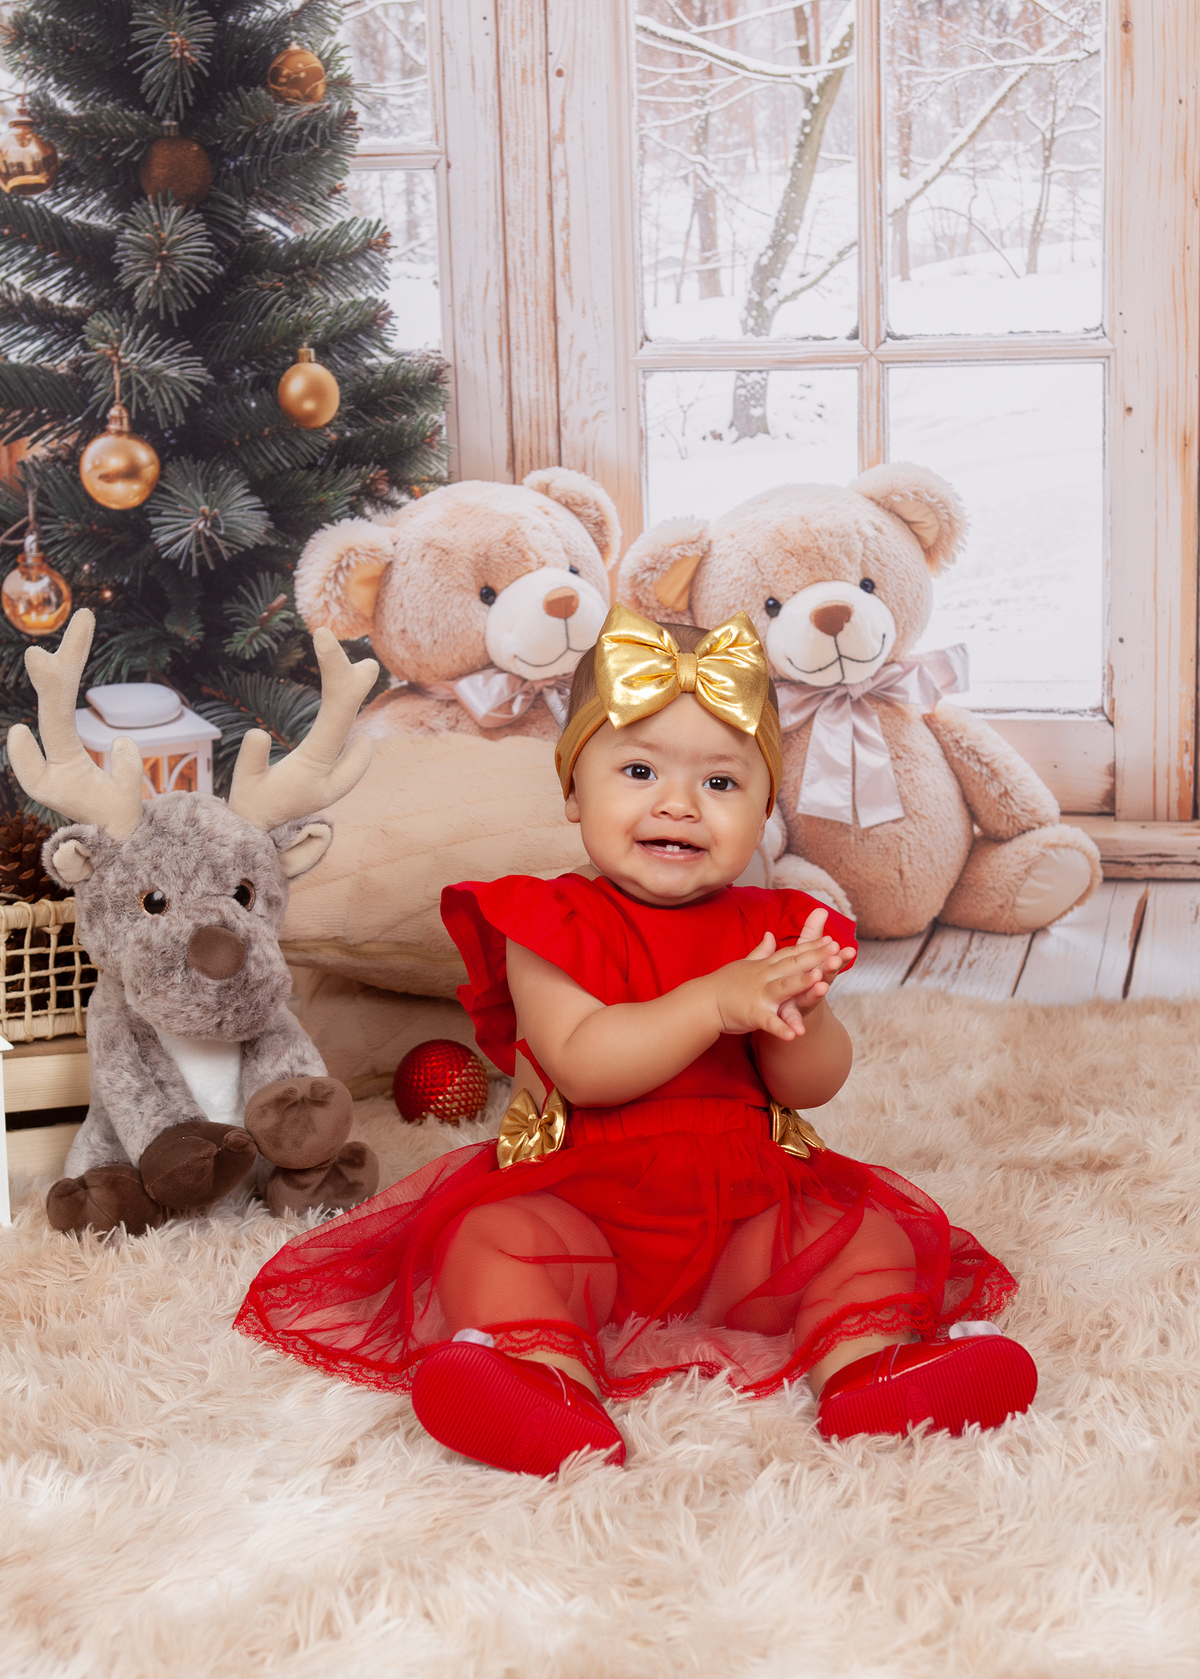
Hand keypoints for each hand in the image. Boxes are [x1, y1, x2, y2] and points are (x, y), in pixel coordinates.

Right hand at [707, 909, 850, 1040]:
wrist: (703, 1002)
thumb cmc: (724, 984)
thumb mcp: (745, 964)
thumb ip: (761, 951)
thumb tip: (770, 934)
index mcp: (765, 966)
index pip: (791, 953)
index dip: (812, 946)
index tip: (831, 940)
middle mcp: (764, 977)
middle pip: (793, 965)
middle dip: (815, 957)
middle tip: (836, 951)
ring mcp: (759, 995)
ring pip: (783, 988)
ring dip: (801, 984)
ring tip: (821, 982)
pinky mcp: (752, 1014)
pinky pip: (769, 1022)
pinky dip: (781, 1028)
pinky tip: (796, 1035)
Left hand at [776, 907, 855, 1034]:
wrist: (790, 1014)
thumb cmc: (799, 979)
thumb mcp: (803, 956)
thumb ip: (811, 935)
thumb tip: (820, 909)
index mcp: (815, 969)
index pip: (829, 959)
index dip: (838, 955)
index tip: (849, 948)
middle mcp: (812, 986)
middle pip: (825, 976)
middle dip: (832, 969)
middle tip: (837, 960)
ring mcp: (800, 1002)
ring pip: (810, 998)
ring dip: (816, 993)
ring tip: (821, 987)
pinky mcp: (788, 1018)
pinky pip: (791, 1022)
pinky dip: (793, 1026)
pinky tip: (796, 1032)